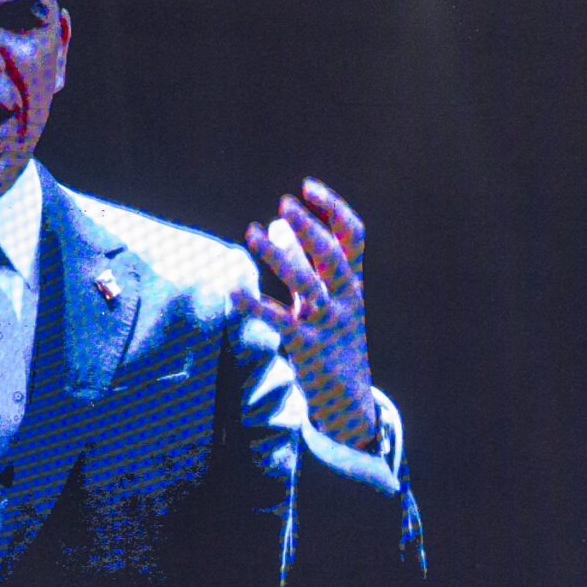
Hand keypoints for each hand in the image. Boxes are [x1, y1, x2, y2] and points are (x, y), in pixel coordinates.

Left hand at [243, 179, 379, 451]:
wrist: (349, 400)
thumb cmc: (332, 340)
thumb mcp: (324, 298)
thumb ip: (304, 262)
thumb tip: (277, 223)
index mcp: (353, 283)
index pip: (353, 236)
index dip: (333, 208)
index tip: (307, 187)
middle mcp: (346, 299)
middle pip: (334, 255)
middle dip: (310, 227)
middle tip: (285, 202)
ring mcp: (329, 324)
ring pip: (308, 284)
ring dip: (279, 256)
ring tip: (252, 233)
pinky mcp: (308, 348)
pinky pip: (281, 321)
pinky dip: (256, 304)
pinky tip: (233, 289)